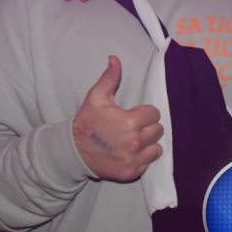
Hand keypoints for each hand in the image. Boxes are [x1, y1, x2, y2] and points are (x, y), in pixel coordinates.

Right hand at [73, 55, 162, 181]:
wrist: (73, 151)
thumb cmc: (87, 122)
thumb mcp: (96, 97)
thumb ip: (110, 78)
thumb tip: (114, 58)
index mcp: (130, 122)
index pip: (154, 114)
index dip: (145, 112)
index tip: (134, 114)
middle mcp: (135, 142)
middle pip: (158, 130)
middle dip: (147, 127)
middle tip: (133, 126)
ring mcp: (133, 160)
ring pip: (156, 148)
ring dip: (148, 143)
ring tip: (134, 139)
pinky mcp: (131, 173)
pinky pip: (148, 163)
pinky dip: (142, 158)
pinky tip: (130, 152)